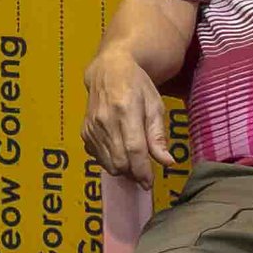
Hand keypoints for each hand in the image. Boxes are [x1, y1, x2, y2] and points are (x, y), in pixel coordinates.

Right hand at [86, 41, 173, 185]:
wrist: (109, 70)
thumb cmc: (137, 85)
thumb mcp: (155, 105)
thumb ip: (158, 135)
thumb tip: (167, 162)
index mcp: (126, 109)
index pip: (135, 149)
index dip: (143, 170)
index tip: (149, 182)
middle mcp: (106, 120)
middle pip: (120, 160)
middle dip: (134, 172)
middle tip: (144, 171)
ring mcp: (92, 126)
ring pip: (108, 163)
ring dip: (122, 169)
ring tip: (133, 161)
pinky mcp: (85, 131)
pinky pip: (97, 157)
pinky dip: (109, 161)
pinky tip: (119, 151)